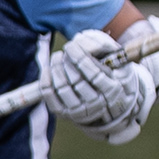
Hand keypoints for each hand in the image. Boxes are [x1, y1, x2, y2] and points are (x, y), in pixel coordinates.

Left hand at [40, 27, 158, 143]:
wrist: (101, 104)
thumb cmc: (106, 77)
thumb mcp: (112, 65)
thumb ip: (104, 53)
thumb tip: (87, 44)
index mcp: (110, 91)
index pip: (94, 74)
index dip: (80, 58)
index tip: (71, 45)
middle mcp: (95, 105)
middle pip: (76, 80)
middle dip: (67, 62)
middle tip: (66, 49)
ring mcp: (78, 111)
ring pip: (62, 87)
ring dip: (56, 68)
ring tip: (57, 56)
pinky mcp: (63, 113)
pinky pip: (49, 95)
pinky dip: (46, 79)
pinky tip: (49, 68)